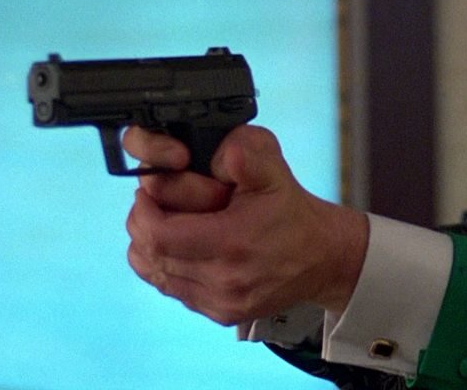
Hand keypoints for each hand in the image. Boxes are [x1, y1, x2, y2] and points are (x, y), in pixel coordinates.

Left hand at [124, 125, 368, 324]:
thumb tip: (215, 151)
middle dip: (143, 226)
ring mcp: (222, 302)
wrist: (324, 258)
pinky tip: (183, 249)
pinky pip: (174, 291)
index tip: (147, 194)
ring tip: (166, 226)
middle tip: (154, 206)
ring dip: (151, 249)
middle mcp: (224, 280)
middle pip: (151, 256)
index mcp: (233, 243)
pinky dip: (168, 268)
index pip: (158, 235)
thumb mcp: (274, 174)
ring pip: (156, 276)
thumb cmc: (294, 214)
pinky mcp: (222, 314)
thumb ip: (243, 156)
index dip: (142, 212)